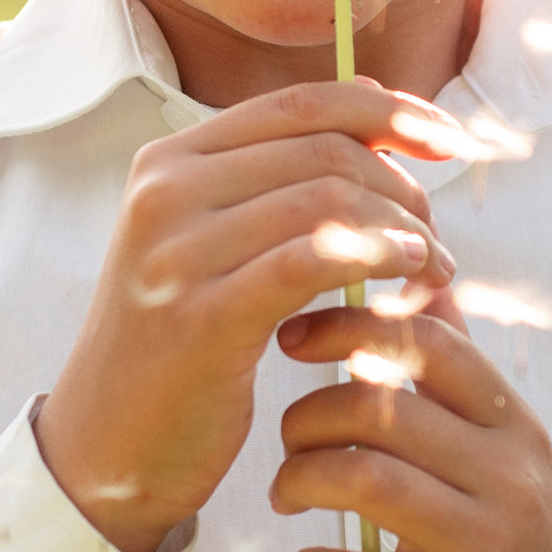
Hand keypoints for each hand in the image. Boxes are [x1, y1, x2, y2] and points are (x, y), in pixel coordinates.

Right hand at [36, 79, 471, 551]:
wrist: (106, 447)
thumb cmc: (179, 348)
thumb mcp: (211, 246)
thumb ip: (278, 185)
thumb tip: (376, 113)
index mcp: (170, 161)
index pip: (301, 103)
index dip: (386, 111)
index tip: (445, 138)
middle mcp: (166, 191)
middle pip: (324, 151)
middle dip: (402, 187)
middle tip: (436, 237)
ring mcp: (177, 252)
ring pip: (326, 201)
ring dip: (402, 230)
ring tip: (434, 269)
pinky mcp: (201, 316)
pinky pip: (309, 262)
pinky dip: (375, 258)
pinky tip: (409, 278)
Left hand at [270, 300, 551, 551]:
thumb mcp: (509, 454)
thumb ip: (460, 373)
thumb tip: (425, 275)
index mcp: (513, 426)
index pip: (427, 339)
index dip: (346, 324)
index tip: (293, 339)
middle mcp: (508, 477)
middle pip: (381, 407)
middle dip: (307, 417)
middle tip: (289, 444)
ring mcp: (488, 548)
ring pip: (365, 480)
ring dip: (301, 482)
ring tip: (289, 497)